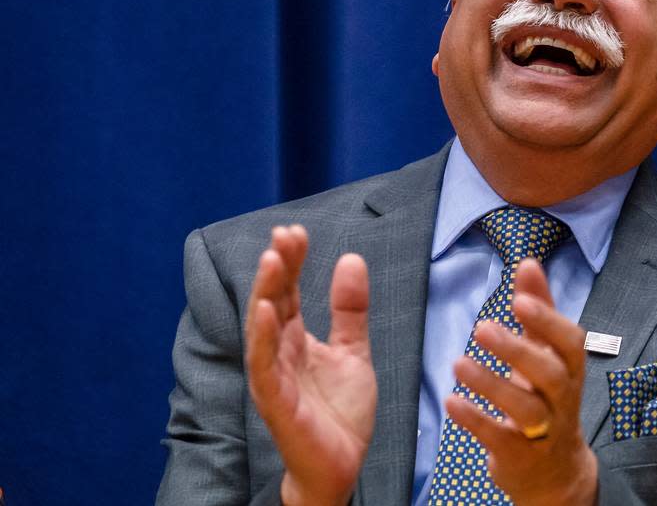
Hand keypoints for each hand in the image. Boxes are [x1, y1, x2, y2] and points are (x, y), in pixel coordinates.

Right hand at [244, 225, 377, 505]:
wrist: (342, 465)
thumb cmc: (340, 412)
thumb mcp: (354, 350)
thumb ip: (350, 310)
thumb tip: (351, 258)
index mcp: (295, 339)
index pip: (289, 292)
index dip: (292, 262)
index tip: (296, 231)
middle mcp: (279, 353)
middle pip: (273, 301)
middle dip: (277, 267)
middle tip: (284, 234)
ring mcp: (274, 376)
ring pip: (263, 328)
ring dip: (266, 292)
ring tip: (272, 259)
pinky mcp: (277, 401)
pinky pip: (265, 366)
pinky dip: (263, 337)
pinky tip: (267, 310)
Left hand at [445, 258, 597, 505]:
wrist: (554, 470)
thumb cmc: (547, 397)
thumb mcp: (547, 353)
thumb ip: (539, 309)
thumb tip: (529, 262)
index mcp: (569, 368)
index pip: (570, 342)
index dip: (548, 321)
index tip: (519, 299)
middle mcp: (562, 399)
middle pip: (550, 375)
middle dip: (518, 350)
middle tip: (482, 328)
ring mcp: (543, 430)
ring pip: (526, 409)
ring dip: (492, 385)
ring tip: (458, 364)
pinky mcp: (520, 456)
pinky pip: (500, 438)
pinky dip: (476, 421)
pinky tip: (452, 402)